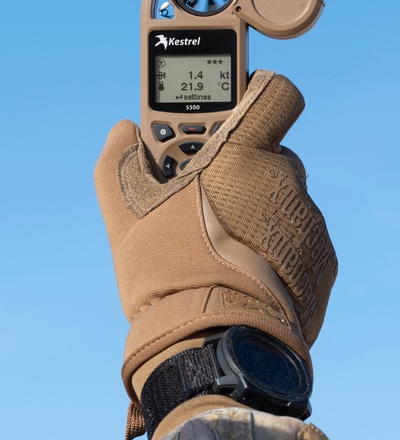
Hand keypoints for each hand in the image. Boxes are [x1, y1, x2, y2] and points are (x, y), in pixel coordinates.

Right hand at [94, 71, 335, 437]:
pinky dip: (275, 250)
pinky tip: (242, 275)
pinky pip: (297, 241)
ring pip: (281, 202)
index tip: (231, 116)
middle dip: (239, 173)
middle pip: (268, 157)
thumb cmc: (166, 274)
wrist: (213, 344)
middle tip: (201, 202)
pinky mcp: (323, 262)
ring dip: (255, 215)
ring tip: (218, 251)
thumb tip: (120, 130)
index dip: (256, 98)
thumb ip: (116, 166)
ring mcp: (308, 223)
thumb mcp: (123, 219)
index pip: (274, 95)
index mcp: (241, 156)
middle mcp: (284, 180)